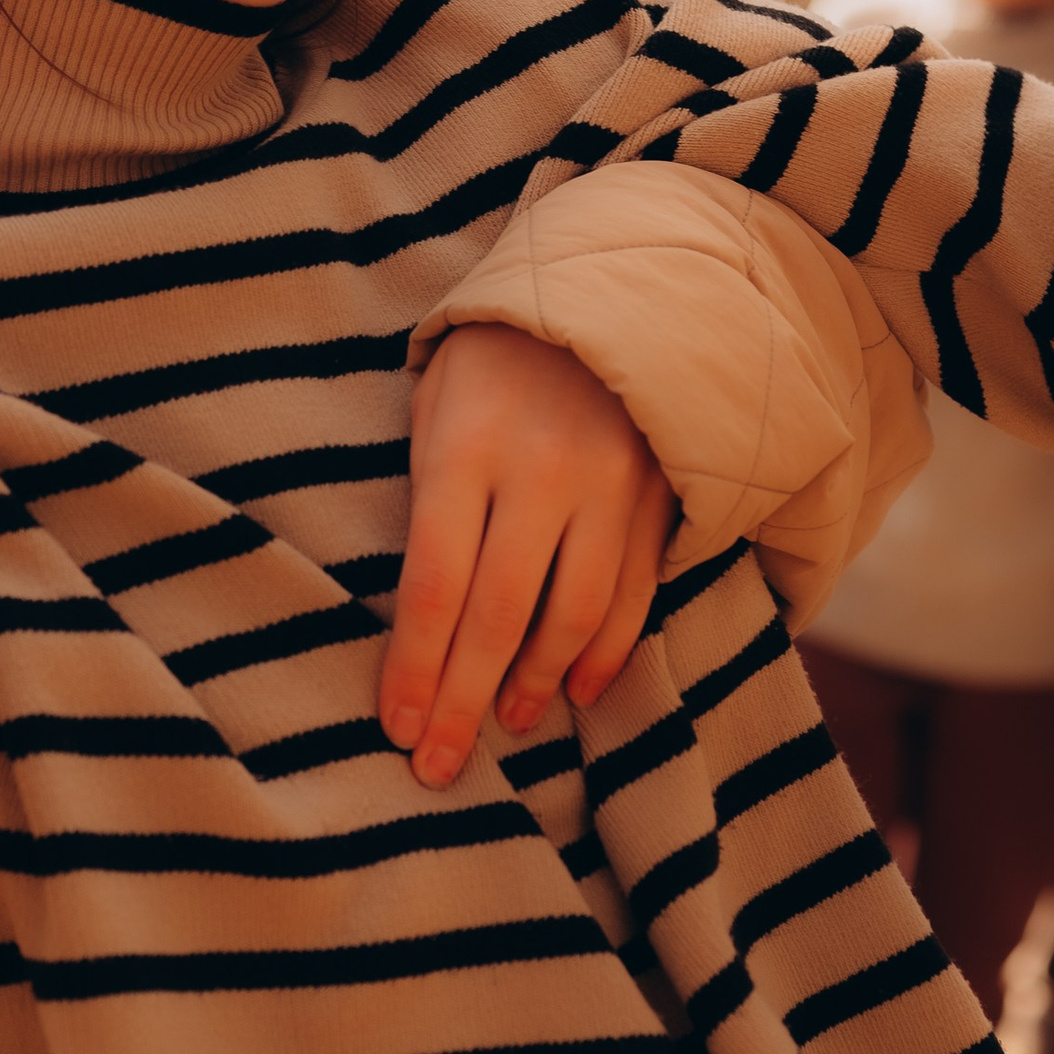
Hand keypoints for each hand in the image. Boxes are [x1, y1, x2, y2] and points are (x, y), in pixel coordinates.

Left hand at [380, 327, 675, 789]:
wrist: (609, 285)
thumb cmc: (490, 357)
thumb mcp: (435, 404)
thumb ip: (430, 500)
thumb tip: (423, 618)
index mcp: (466, 447)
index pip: (432, 585)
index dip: (413, 667)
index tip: (395, 728)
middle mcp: (542, 473)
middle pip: (498, 616)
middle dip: (462, 701)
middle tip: (437, 768)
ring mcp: (609, 487)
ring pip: (572, 615)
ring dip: (536, 684)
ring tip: (506, 725)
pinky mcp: (658, 496)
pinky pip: (631, 593)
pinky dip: (604, 651)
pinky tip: (575, 689)